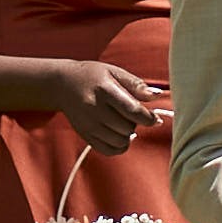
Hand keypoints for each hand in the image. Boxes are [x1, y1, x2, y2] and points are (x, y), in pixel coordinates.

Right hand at [54, 66, 173, 156]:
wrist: (63, 84)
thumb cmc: (93, 76)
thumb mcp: (115, 72)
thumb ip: (136, 85)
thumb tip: (158, 96)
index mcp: (104, 89)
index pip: (132, 110)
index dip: (148, 118)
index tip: (156, 119)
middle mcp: (94, 108)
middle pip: (127, 127)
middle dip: (137, 123)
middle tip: (133, 114)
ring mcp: (88, 124)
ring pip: (120, 141)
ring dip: (128, 135)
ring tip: (124, 122)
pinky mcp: (85, 135)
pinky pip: (109, 150)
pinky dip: (120, 146)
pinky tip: (120, 135)